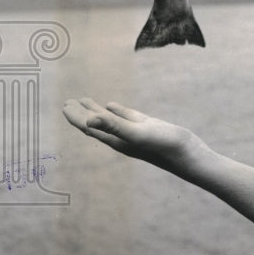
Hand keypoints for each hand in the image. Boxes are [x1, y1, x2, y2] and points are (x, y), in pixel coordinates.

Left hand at [62, 97, 206, 179]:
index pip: (90, 127)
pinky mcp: (147, 126)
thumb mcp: (137, 134)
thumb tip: (88, 122)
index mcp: (116, 140)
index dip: (76, 118)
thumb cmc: (164, 147)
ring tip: (83, 99)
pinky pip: (126, 116)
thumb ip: (114, 126)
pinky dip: (116, 110)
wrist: (189, 154)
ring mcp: (134, 131)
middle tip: (67, 102)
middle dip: (81, 113)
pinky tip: (110, 105)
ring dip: (96, 110)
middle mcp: (122, 137)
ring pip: (110, 119)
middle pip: (96, 124)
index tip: (65, 107)